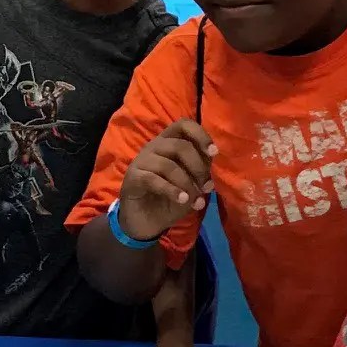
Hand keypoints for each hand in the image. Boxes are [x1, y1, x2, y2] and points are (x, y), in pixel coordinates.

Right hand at [116, 120, 215, 241]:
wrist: (145, 221)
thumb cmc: (169, 198)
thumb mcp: (191, 184)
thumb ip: (200, 170)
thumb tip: (211, 166)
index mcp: (169, 143)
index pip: (183, 125)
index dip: (200, 135)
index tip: (214, 152)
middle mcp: (154, 147)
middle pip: (180, 145)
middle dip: (198, 167)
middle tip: (206, 187)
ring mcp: (141, 161)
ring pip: (168, 165)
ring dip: (187, 184)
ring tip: (196, 201)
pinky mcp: (132, 178)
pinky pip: (154, 180)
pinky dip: (172, 191)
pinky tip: (182, 200)